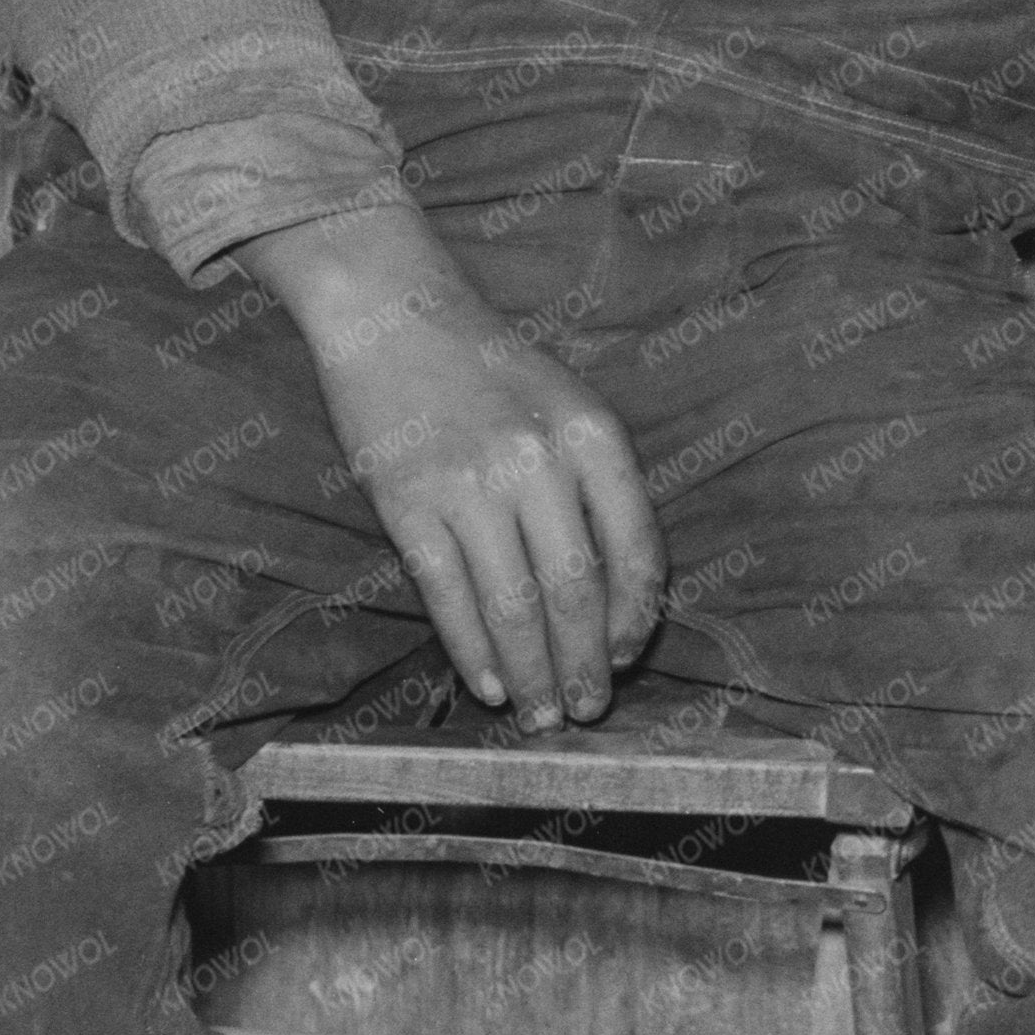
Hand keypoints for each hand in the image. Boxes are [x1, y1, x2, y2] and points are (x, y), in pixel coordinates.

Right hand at [243, 206, 667, 725]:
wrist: (398, 318)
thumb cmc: (494, 371)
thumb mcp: (570, 408)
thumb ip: (595, 488)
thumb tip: (615, 593)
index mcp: (595, 437)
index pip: (635, 549)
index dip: (635, 618)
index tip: (627, 659)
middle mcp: (539, 463)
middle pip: (575, 590)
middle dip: (584, 663)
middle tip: (586, 711)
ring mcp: (471, 486)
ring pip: (512, 606)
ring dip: (530, 673)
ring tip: (538, 716)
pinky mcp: (408, 506)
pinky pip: (449, 596)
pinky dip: (471, 651)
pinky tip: (486, 685)